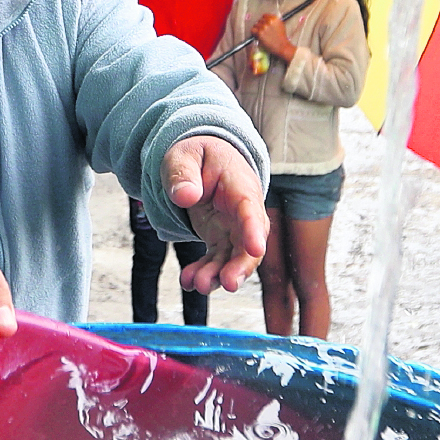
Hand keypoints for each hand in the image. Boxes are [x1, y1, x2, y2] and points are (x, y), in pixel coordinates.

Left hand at [161, 137, 267, 293]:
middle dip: (241, 265)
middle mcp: (242, 211)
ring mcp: (232, 228)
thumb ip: (183, 173)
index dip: (253, 229)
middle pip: (249, 241)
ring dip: (219, 274)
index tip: (255, 248)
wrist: (201, 161)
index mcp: (239, 185)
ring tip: (199, 285)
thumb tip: (185, 196)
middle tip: (228, 283)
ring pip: (234, 257)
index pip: (250, 208)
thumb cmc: (197, 154)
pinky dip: (204, 272)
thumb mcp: (184, 155)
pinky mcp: (221, 239)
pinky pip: (217, 260)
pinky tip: (188, 281)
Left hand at [251, 13, 295, 62]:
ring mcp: (264, 27)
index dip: (263, 20)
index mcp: (274, 18)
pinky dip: (254, 33)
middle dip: (260, 25)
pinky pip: (253, 30)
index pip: (264, 16)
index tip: (264, 24)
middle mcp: (269, 21)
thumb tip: (266, 19)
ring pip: (255, 25)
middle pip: (259, 20)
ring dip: (257, 29)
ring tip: (261, 34)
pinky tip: (257, 36)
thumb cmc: (282, 37)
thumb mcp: (280, 25)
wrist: (282, 46)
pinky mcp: (260, 33)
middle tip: (262, 31)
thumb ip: (274, 21)